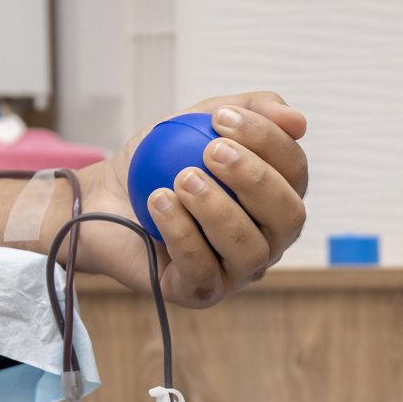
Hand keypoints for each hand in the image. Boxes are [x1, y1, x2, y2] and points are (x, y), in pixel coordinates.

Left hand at [71, 92, 308, 307]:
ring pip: (250, 250)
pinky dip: (182, 233)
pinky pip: (203, 271)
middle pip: (289, 217)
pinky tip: (159, 203)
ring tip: (181, 180)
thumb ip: (250, 109)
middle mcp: (266, 238)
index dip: (267, 141)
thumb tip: (298, 122)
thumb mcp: (199, 120)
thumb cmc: (158, 160)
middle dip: (254, 180)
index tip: (221, 118)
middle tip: (209, 151)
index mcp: (275, 196)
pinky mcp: (200, 292)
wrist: (103, 197)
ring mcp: (236, 270)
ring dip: (217, 209)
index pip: (295, 171)